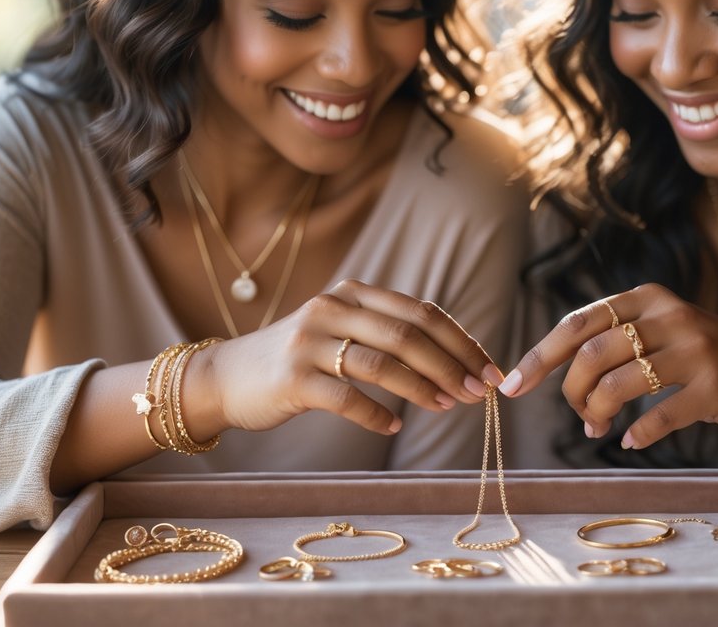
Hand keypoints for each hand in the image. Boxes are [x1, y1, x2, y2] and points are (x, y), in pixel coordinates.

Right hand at [204, 278, 502, 435]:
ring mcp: (309, 342)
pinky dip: (378, 414)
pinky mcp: (292, 379)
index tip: (490, 368)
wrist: (227, 378)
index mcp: (353, 292)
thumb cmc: (298, 359)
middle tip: (480, 392)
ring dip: (424, 388)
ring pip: (383, 363)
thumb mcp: (341, 329)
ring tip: (449, 407)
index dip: (462, 340)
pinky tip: (395, 425)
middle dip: (453, 364)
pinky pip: (347, 398)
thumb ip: (386, 332)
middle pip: (408, 334)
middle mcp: (332, 308)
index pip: (421, 312)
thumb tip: (456, 358)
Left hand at [498, 283, 717, 448]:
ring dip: (598, 414)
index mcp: (649, 298)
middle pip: (591, 355)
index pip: (578, 323)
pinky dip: (636, 433)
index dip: (540, 356)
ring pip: (617, 384)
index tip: (511, 387)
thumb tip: (558, 373)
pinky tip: (632, 440)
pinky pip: (657, 415)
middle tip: (580, 417)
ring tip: (601, 429)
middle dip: (570, 392)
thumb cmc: (715, 358)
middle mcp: (670, 315)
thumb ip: (619, 342)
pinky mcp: (715, 386)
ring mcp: (695, 349)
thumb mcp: (667, 332)